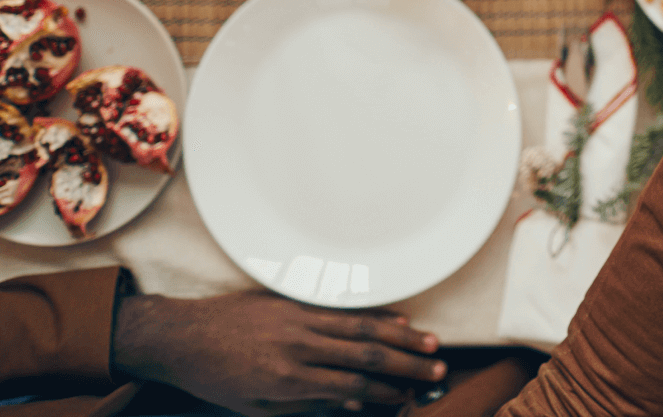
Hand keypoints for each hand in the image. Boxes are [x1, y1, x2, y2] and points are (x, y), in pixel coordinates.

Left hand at [111, 292, 444, 414]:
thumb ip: (305, 407)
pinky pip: (343, 309)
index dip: (386, 394)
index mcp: (288, 380)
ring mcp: (299, 319)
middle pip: (366, 357)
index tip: (409, 398)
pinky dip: (374, 315)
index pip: (351, 388)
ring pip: (362, 328)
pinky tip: (398, 320)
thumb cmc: (215, 377)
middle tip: (437, 371)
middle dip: (407, 366)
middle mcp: (299, 347)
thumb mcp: (255, 408)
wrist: (181, 337)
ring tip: (430, 344)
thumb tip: (351, 407)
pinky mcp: (295, 300)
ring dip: (401, 337)